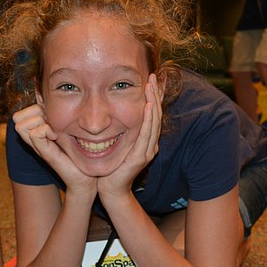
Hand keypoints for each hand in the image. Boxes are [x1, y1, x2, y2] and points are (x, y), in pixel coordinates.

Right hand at [13, 103, 96, 194]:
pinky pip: (35, 134)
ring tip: (53, 130)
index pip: (19, 114)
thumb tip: (52, 103)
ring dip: (39, 121)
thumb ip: (58, 120)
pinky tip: (55, 137)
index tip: (50, 116)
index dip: (33, 109)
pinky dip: (45, 130)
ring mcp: (37, 147)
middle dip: (34, 112)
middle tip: (50, 122)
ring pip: (21, 125)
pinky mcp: (45, 153)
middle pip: (16, 118)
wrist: (85, 177)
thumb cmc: (78, 154)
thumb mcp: (66, 131)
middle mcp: (33, 140)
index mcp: (37, 133)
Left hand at [97, 75, 162, 199]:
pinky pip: (147, 135)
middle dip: (155, 94)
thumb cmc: (111, 167)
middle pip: (156, 114)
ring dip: (153, 102)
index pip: (152, 114)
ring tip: (151, 86)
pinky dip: (148, 119)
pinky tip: (148, 107)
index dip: (154, 96)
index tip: (151, 79)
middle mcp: (150, 144)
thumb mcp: (117, 143)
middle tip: (153, 76)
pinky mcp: (141, 157)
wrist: (110, 190)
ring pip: (154, 122)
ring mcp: (147, 150)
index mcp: (145, 140)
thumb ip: (120, 130)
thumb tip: (112, 112)